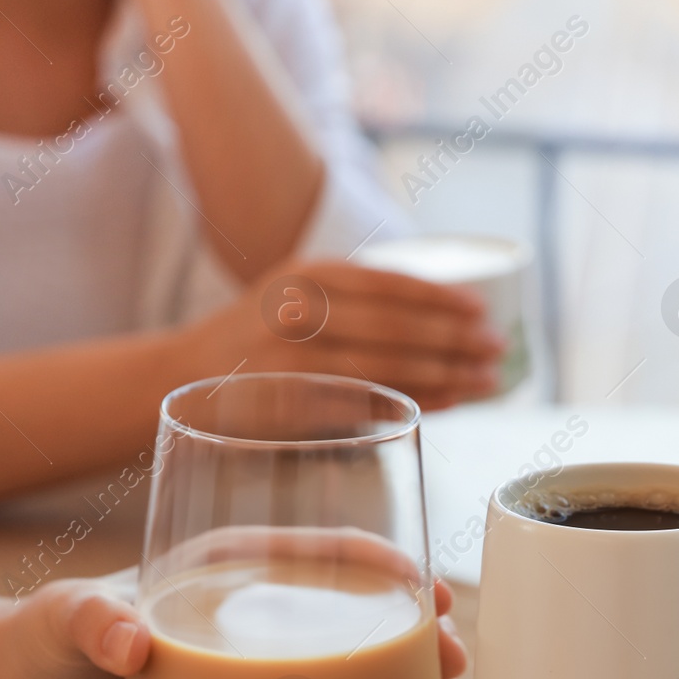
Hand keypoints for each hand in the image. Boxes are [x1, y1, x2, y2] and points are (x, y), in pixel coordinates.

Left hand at [0, 576, 468, 678]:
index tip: (428, 587)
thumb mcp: (66, 621)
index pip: (321, 549)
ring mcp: (249, 659)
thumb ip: (92, 624)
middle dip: (413, 625)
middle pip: (352, 605)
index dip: (384, 563)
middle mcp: (250, 606)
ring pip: (347, 657)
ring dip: (404, 672)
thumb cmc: (40, 640)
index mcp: (226, 563)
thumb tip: (127, 644)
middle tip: (454, 655)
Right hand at [196, 260, 504, 411]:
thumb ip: (354, 299)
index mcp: (310, 274)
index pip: (391, 283)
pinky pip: (366, 402)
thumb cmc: (258, 338)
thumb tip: (440, 317)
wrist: (179, 375)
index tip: (482, 310)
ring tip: (487, 382)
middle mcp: (301, 309)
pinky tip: (446, 404)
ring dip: (447, 375)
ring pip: (388, 366)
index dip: (444, 298)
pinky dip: (412, 402)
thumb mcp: (299, 295)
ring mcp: (293, 357)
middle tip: (498, 349)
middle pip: (398, 326)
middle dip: (457, 339)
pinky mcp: (289, 401)